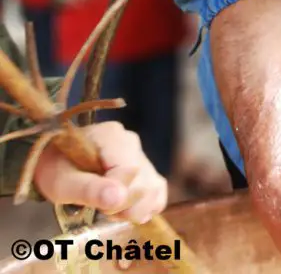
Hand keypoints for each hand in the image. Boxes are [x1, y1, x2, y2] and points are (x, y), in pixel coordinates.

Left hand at [33, 121, 166, 223]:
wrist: (56, 159)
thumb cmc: (56, 169)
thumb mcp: (62, 183)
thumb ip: (89, 189)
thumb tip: (119, 198)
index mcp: (112, 138)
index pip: (130, 174)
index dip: (115, 198)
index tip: (96, 206)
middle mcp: (132, 142)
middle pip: (145, 183)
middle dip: (124, 206)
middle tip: (101, 209)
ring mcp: (140, 153)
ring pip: (154, 187)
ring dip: (135, 208)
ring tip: (111, 208)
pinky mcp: (145, 166)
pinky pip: (157, 189)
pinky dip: (146, 205)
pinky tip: (127, 209)